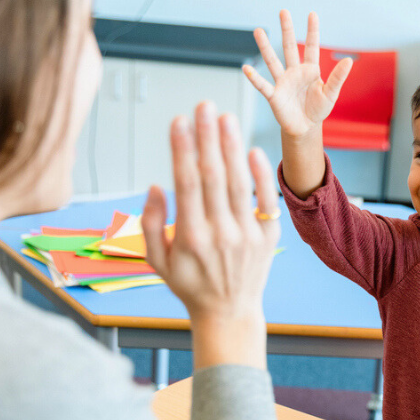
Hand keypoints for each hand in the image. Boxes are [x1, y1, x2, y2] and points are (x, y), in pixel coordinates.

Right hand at [142, 102, 280, 368]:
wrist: (228, 313)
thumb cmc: (189, 284)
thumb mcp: (157, 261)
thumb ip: (151, 223)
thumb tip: (155, 186)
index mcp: (191, 239)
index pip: (187, 185)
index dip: (182, 151)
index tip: (178, 121)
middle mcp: (222, 235)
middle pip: (214, 178)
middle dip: (208, 139)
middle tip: (204, 106)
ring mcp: (248, 236)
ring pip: (240, 184)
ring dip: (232, 149)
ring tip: (225, 118)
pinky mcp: (268, 237)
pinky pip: (266, 201)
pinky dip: (261, 175)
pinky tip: (252, 149)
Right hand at [243, 10, 351, 137]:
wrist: (305, 128)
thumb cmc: (318, 109)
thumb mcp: (331, 93)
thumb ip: (338, 77)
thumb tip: (349, 60)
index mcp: (310, 70)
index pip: (312, 47)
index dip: (312, 31)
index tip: (312, 14)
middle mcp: (294, 72)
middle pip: (290, 47)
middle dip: (287, 30)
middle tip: (283, 11)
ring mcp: (283, 82)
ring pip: (272, 61)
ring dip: (265, 47)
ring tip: (258, 30)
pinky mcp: (274, 96)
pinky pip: (263, 85)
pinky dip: (254, 78)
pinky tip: (247, 68)